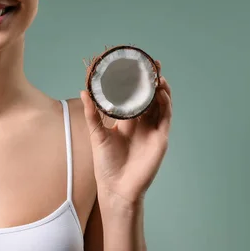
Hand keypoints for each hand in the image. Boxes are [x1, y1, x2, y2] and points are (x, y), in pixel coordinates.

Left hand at [80, 60, 171, 207]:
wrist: (116, 186)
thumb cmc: (106, 163)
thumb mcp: (97, 134)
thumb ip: (92, 113)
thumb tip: (83, 91)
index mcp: (127, 121)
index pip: (134, 97)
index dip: (136, 82)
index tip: (135, 66)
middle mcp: (142, 123)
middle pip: (150, 97)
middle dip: (152, 81)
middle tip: (151, 64)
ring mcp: (152, 130)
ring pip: (161, 104)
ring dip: (161, 89)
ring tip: (157, 75)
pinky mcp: (160, 138)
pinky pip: (165, 118)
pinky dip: (165, 104)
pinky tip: (161, 93)